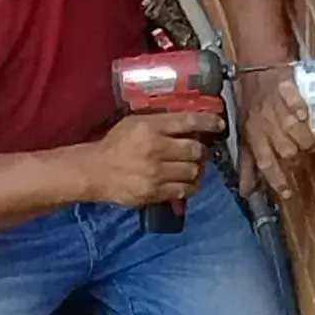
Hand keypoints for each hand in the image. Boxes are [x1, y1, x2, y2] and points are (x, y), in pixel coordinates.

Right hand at [88, 111, 218, 208]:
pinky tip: (185, 182)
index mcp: (150, 128)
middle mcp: (156, 149)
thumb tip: (189, 122)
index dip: (208, 122)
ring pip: (193, 171)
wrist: (95, 171)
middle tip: (199, 151)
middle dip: (201, 151)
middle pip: (195, 150)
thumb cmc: (116, 144)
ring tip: (192, 167)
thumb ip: (160, 122)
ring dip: (197, 169)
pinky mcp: (155, 192)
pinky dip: (189, 186)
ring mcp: (156, 173)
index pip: (188, 122)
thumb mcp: (134, 123)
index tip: (219, 125)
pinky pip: (183, 190)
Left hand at [238, 70, 314, 200]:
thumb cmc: (252, 104)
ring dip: (306, 139)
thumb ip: (248, 165)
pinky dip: (301, 107)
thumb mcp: (244, 135)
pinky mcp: (288, 89)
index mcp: (254, 136)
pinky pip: (297, 101)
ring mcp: (277, 108)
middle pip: (286, 151)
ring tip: (311, 142)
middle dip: (297, 160)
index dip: (277, 180)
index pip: (265, 163)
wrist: (257, 67)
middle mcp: (265, 124)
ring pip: (295, 131)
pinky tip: (305, 114)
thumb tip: (247, 192)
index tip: (288, 194)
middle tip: (304, 161)